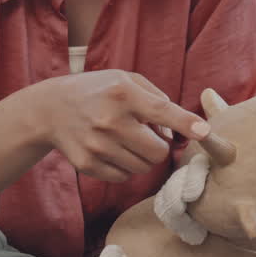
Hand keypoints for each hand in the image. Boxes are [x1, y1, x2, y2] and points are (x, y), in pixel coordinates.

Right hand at [30, 70, 208, 182]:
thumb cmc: (98, 91)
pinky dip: (125, 167)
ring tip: (126, 141)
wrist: (50, 109)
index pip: (161, 111)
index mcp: (122, 93)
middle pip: (158, 152)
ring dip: (142, 158)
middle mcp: (109, 120)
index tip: (205, 131)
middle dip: (160, 148)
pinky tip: (112, 150)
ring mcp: (97, 145)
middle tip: (148, 137)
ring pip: (143, 168)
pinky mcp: (87, 164)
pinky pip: (124, 177)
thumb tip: (176, 134)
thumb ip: (157, 99)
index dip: (186, 123)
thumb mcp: (126, 80)